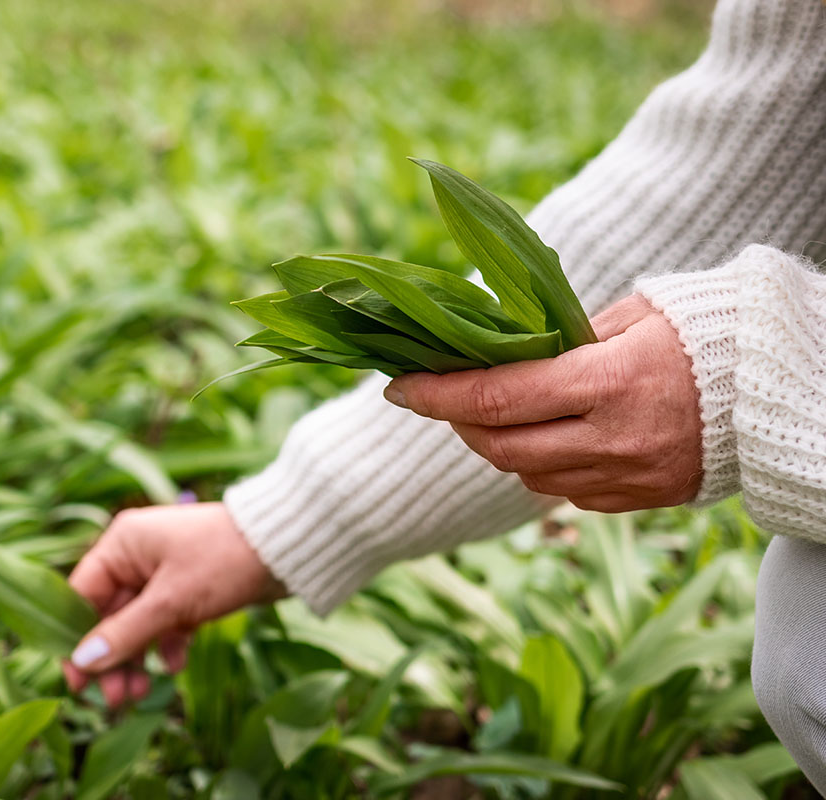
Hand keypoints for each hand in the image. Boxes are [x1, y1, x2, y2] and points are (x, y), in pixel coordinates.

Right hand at [62, 502, 285, 706]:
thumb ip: (126, 633)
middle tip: (115, 700)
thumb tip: (83, 661)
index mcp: (123, 544)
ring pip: (136, 623)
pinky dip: (166, 645)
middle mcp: (137, 555)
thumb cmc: (223, 561)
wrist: (285, 549)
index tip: (76, 681)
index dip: (75, 639)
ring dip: (137, 658)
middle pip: (108, 614)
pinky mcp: (188, 588)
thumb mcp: (171, 601)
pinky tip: (176, 665)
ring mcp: (163, 572)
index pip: (81, 594)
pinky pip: (164, 622)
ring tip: (143, 694)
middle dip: (112, 658)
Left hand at [383, 294, 701, 512]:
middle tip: (441, 397)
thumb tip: (496, 350)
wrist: (774, 391)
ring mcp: (626, 477)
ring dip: (495, 445)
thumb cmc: (698, 334)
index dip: (437, 394)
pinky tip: (542, 437)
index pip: (497, 396)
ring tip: (493, 412)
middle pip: (499, 445)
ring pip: (525, 475)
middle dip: (458, 421)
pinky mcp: (637, 501)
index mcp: (609, 380)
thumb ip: (561, 337)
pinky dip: (537, 466)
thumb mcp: (631, 315)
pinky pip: (563, 492)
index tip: (399, 387)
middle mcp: (613, 438)